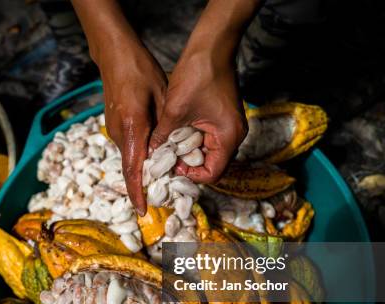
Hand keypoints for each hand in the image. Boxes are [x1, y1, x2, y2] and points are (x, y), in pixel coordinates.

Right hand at [99, 44, 166, 214]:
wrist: (115, 55)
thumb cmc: (140, 71)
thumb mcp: (162, 97)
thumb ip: (165, 128)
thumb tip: (169, 151)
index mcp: (132, 129)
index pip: (132, 169)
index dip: (137, 192)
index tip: (142, 210)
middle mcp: (119, 134)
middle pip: (133, 166)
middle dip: (147, 182)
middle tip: (166, 190)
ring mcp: (114, 130)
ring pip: (132, 155)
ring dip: (147, 164)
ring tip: (168, 168)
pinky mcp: (115, 125)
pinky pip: (129, 145)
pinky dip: (142, 152)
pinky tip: (158, 148)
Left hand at [150, 51, 246, 183]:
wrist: (211, 47)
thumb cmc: (198, 74)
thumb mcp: (175, 110)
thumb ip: (163, 136)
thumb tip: (150, 153)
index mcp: (228, 136)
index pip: (212, 174)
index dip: (191, 175)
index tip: (171, 167)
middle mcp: (233, 135)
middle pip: (211, 165)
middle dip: (187, 165)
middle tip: (165, 160)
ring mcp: (229, 127)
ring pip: (207, 152)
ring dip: (188, 153)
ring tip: (167, 149)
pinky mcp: (222, 118)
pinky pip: (207, 139)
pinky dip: (191, 140)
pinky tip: (174, 135)